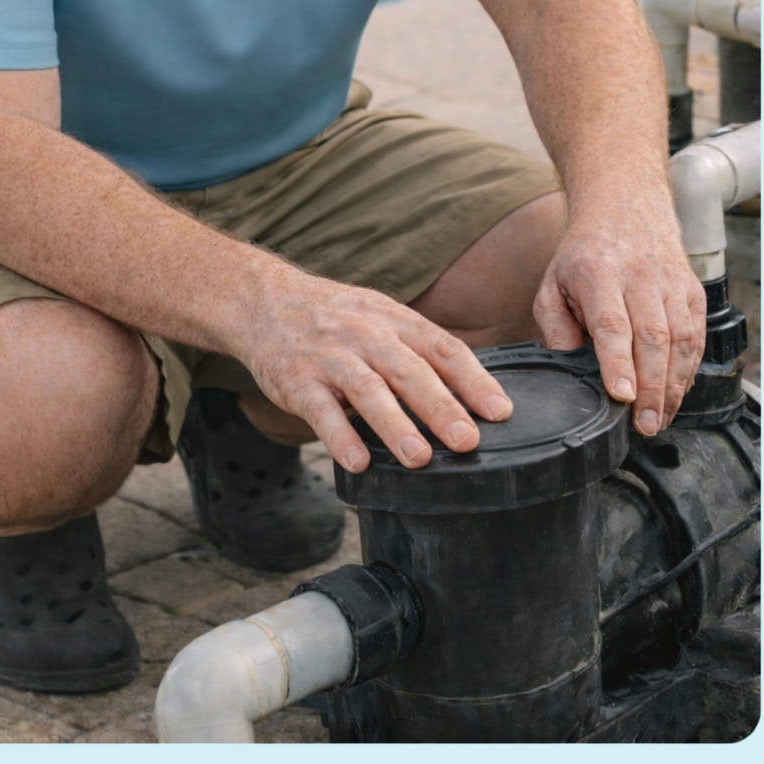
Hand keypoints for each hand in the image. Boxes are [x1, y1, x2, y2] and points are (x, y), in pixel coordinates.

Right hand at [239, 272, 514, 472]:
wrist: (264, 301)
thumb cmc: (335, 317)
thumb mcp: (380, 316)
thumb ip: (419, 349)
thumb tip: (473, 391)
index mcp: (394, 320)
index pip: (442, 348)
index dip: (473, 380)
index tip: (500, 411)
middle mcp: (365, 335)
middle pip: (409, 371)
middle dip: (440, 406)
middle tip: (468, 441)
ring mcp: (329, 357)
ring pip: (367, 390)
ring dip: (395, 424)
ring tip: (420, 457)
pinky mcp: (296, 380)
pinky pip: (320, 411)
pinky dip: (339, 437)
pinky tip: (359, 462)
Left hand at [532, 200, 706, 434]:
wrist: (624, 208)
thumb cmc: (583, 255)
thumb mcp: (552, 285)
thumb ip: (556, 328)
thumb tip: (567, 367)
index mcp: (598, 273)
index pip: (613, 324)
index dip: (618, 364)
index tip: (621, 396)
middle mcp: (639, 276)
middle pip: (652, 338)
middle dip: (651, 388)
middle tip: (644, 425)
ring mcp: (671, 282)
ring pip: (681, 340)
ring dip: (673, 386)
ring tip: (660, 418)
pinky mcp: (693, 290)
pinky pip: (697, 336)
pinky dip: (689, 369)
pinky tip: (676, 393)